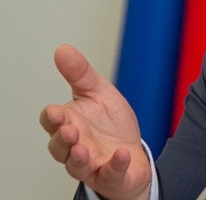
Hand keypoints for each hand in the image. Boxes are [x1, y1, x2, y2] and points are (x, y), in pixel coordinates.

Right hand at [40, 44, 151, 199]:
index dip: (52, 118)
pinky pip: (110, 174)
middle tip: (69, 130)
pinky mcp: (109, 176)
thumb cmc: (111, 126)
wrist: (133, 153)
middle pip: (59, 146)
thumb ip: (80, 74)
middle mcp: (75, 146)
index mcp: (70, 123)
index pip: (52, 122)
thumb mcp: (99, 93)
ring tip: (83, 148)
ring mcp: (90, 164)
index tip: (57, 112)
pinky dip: (115, 165)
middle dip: (62, 139)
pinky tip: (121, 154)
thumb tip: (63, 50)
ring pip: (76, 165)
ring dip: (78, 157)